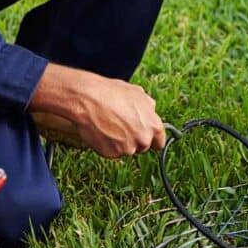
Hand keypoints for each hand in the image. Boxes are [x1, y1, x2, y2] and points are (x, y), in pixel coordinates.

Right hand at [29, 63, 165, 158]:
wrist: (88, 99)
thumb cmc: (112, 93)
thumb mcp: (137, 93)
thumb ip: (148, 106)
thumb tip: (151, 110)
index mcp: (153, 125)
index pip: (159, 142)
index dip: (152, 139)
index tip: (145, 137)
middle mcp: (143, 139)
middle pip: (143, 147)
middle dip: (135, 139)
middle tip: (121, 126)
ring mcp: (127, 148)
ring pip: (126, 150)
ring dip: (120, 142)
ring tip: (109, 124)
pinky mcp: (112, 154)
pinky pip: (112, 152)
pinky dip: (107, 145)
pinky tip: (101, 130)